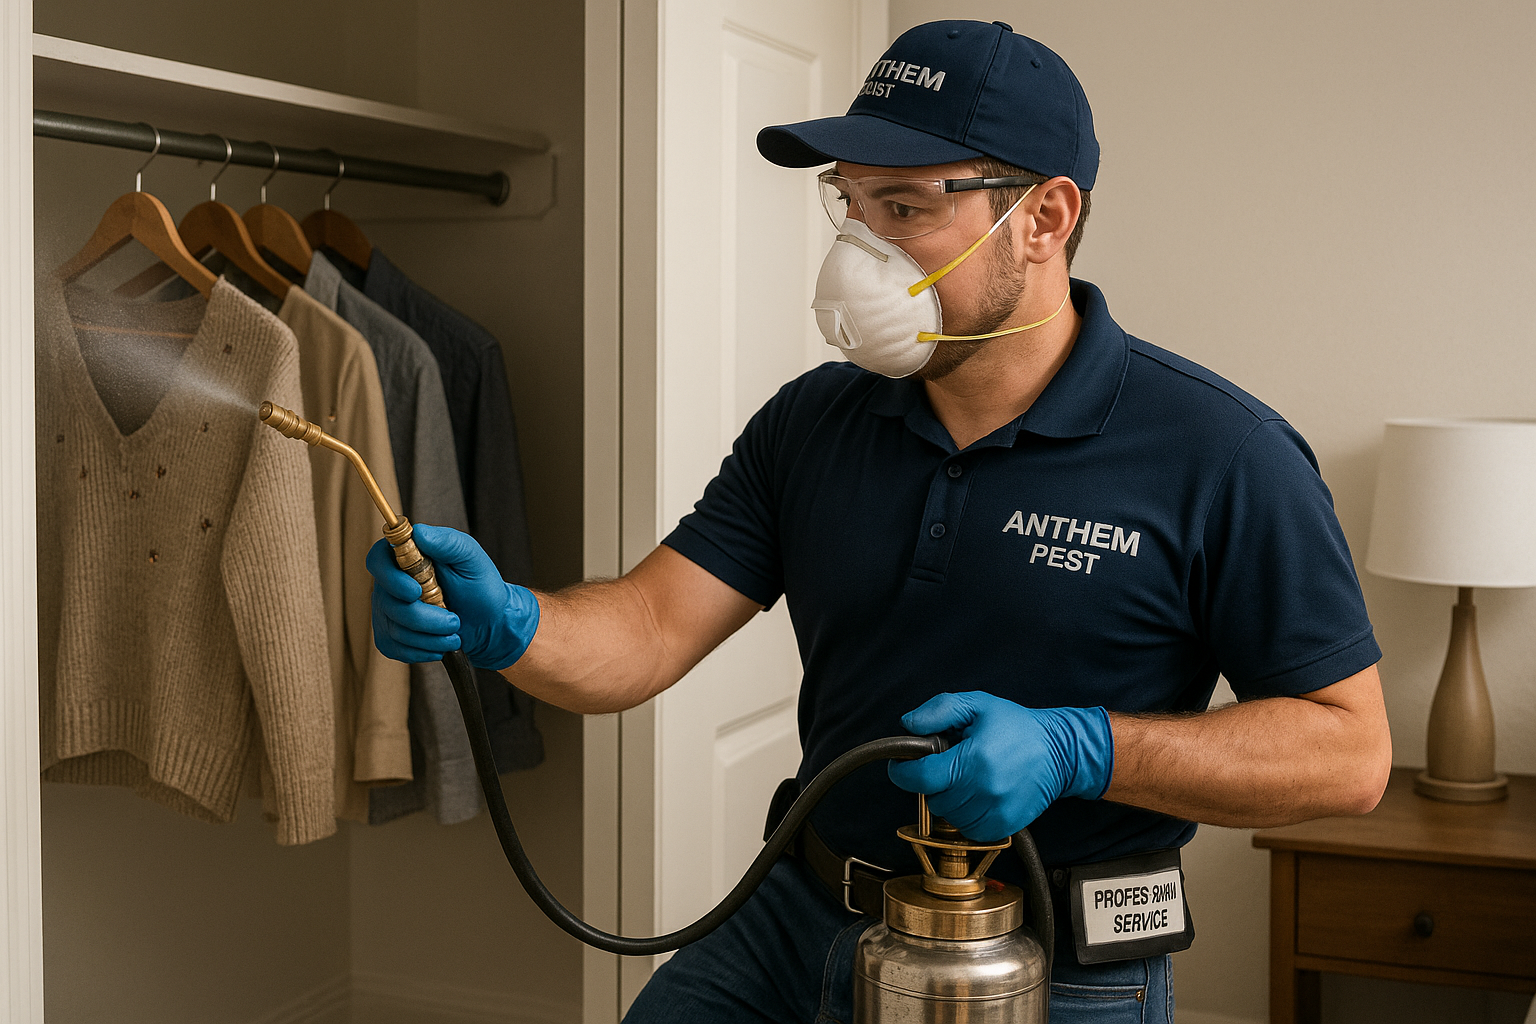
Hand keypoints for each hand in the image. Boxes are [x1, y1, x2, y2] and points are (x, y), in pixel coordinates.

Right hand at [366, 523, 539, 669]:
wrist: (489, 623)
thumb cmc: (480, 586)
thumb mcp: (471, 559)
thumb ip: (448, 542)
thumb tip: (419, 532)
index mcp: (407, 557)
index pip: (377, 560)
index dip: (390, 578)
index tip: (415, 591)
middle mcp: (391, 583)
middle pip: (387, 602)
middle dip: (423, 617)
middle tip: (454, 620)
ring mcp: (387, 610)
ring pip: (394, 629)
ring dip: (430, 636)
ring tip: (454, 631)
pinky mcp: (390, 636)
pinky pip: (393, 647)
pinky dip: (422, 650)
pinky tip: (440, 643)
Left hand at [887, 692, 1113, 840]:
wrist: (1060, 751)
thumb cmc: (1018, 727)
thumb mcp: (977, 705)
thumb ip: (939, 710)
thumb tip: (909, 725)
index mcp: (974, 759)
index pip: (922, 778)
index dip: (903, 773)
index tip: (900, 767)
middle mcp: (984, 790)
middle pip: (934, 799)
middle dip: (933, 783)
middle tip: (948, 765)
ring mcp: (996, 811)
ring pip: (950, 818)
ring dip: (949, 801)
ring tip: (966, 780)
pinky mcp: (1005, 825)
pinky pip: (970, 830)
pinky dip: (966, 817)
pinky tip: (976, 797)